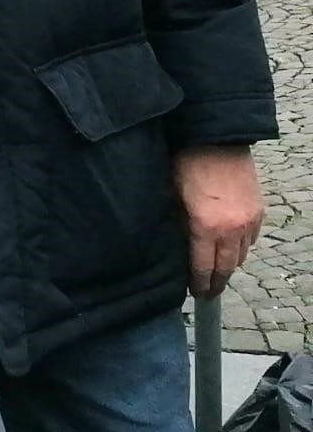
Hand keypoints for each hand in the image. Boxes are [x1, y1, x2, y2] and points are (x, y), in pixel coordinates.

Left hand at [173, 145, 264, 298]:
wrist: (217, 138)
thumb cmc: (186, 163)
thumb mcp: (171, 196)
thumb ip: (177, 224)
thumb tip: (178, 245)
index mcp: (204, 227)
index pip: (203, 267)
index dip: (199, 283)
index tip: (196, 293)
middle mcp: (230, 229)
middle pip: (226, 267)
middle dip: (216, 282)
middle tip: (208, 291)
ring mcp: (248, 221)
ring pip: (241, 255)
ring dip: (229, 264)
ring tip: (217, 271)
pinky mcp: (259, 211)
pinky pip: (251, 239)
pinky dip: (241, 247)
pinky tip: (230, 247)